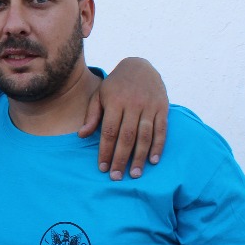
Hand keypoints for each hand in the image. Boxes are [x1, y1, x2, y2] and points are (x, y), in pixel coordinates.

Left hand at [79, 57, 168, 178]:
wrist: (140, 66)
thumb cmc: (115, 86)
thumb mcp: (99, 95)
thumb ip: (92, 116)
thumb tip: (82, 136)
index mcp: (115, 102)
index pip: (109, 131)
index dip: (105, 151)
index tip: (102, 168)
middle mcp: (133, 104)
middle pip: (126, 137)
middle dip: (120, 159)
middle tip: (116, 177)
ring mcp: (149, 106)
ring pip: (145, 136)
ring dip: (139, 157)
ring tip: (135, 174)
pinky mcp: (163, 108)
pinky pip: (161, 130)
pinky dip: (158, 146)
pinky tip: (153, 161)